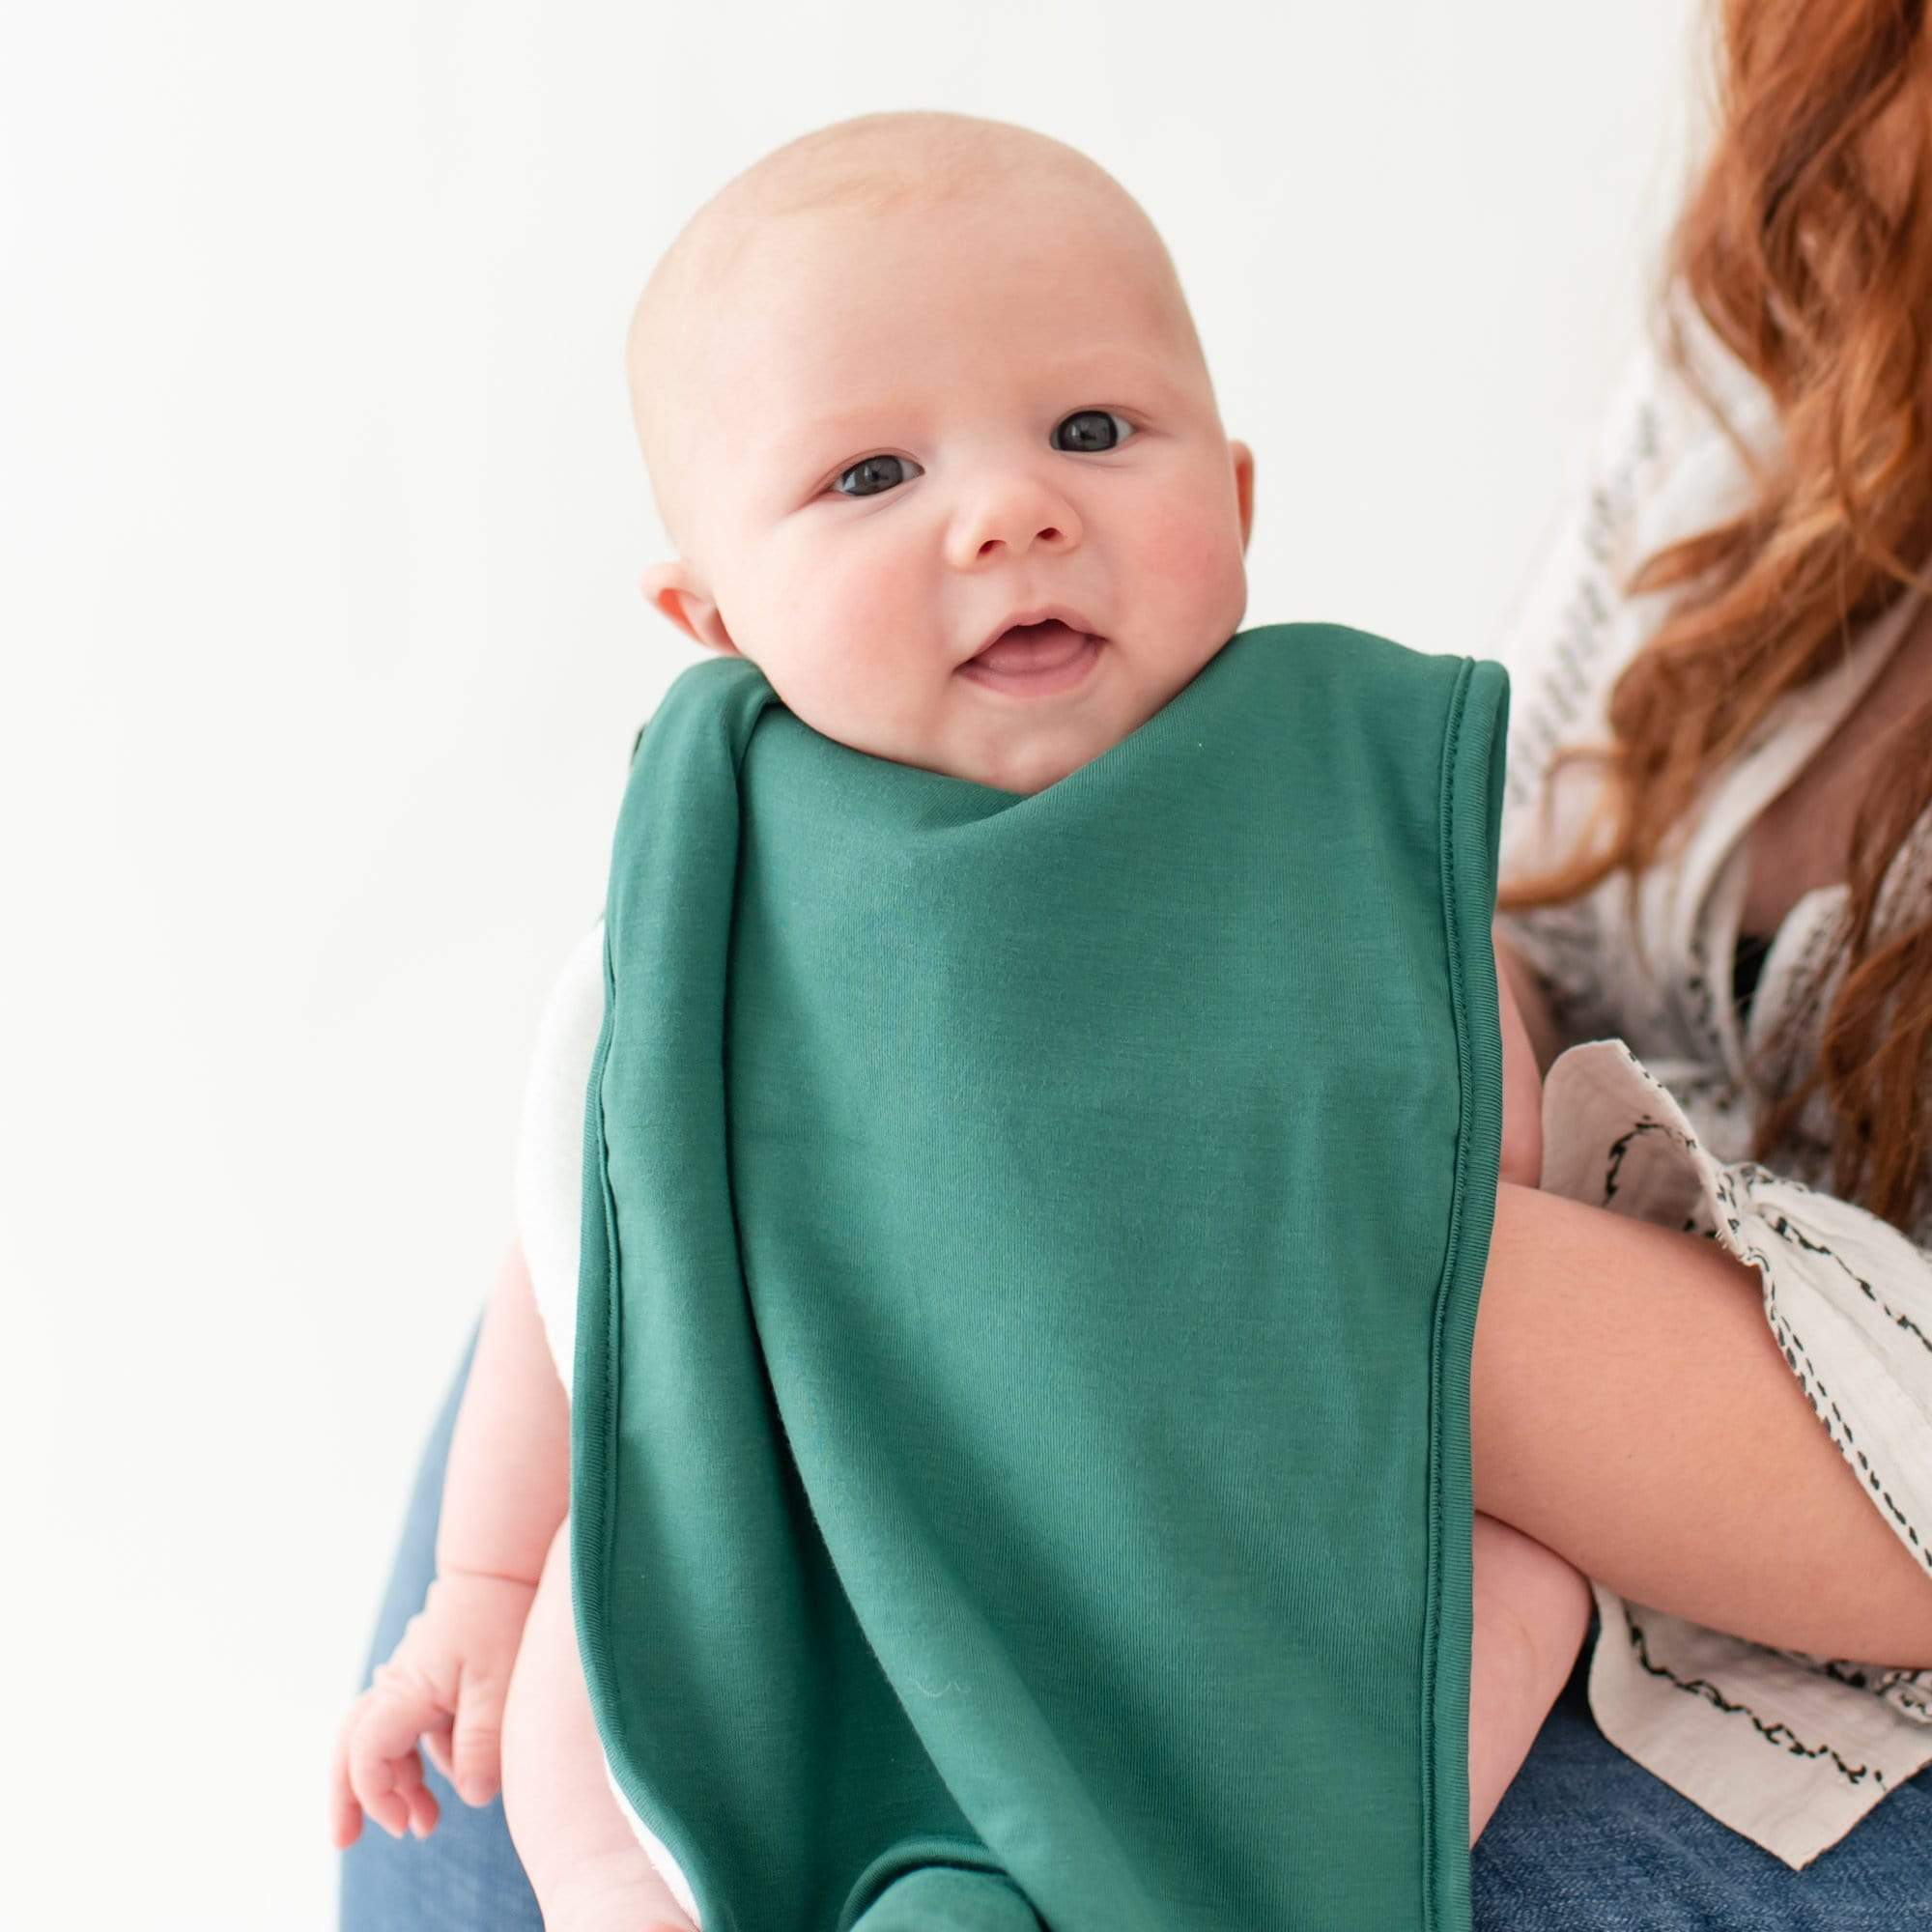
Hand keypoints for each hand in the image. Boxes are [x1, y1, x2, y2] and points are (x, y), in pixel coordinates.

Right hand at [328, 1569, 537, 1847]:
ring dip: (393, 1786)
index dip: (375, 1794)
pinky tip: (448, 1780)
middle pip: (349, 1748)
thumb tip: (471, 1797)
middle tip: (345, 1841)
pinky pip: (410, 1731)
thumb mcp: (499, 1682)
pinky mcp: (426, 1686)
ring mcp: (408, 1686)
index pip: (366, 1752)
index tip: (406, 1824)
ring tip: (423, 1824)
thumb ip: (483, 1741)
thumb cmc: (499, 1618)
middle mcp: (397, 1689)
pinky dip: (419, 1761)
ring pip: (380, 1743)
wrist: (501, 1571)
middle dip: (345, 1797)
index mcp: (406, 1690)